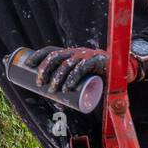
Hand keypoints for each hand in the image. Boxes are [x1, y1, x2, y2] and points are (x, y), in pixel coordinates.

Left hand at [25, 45, 140, 93]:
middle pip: (55, 57)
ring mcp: (86, 55)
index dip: (38, 56)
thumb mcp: (80, 74)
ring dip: (57, 78)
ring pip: (66, 64)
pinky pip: (81, 69)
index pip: (50, 50)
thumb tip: (51, 97)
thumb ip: (68, 81)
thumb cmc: (95, 75)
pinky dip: (73, 78)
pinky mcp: (96, 62)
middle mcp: (76, 51)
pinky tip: (67, 87)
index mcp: (70, 52)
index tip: (28, 65)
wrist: (119, 69)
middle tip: (40, 84)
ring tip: (52, 91)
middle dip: (44, 69)